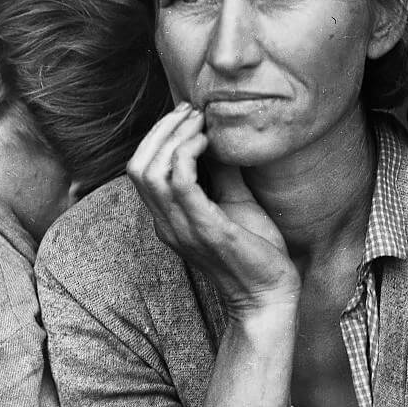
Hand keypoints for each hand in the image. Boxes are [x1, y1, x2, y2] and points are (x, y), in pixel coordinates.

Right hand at [126, 103, 299, 314]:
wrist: (269, 295)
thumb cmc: (255, 252)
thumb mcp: (235, 203)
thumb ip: (222, 173)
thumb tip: (221, 137)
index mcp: (168, 219)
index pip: (140, 170)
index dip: (157, 136)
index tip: (187, 115)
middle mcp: (166, 224)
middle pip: (137, 166)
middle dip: (161, 130)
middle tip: (191, 111)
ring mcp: (182, 228)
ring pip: (151, 171)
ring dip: (174, 136)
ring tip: (200, 122)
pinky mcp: (205, 230)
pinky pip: (180, 183)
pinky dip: (188, 154)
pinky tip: (208, 142)